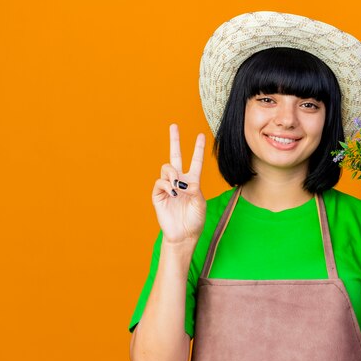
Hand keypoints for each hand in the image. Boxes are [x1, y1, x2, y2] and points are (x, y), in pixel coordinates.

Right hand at [152, 124, 206, 243]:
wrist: (184, 234)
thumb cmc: (195, 220)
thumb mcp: (200, 204)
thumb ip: (195, 190)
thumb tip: (184, 181)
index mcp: (192, 182)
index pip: (195, 161)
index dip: (198, 149)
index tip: (201, 135)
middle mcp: (179, 181)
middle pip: (175, 156)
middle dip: (175, 140)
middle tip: (174, 126)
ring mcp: (168, 187)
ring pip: (166, 168)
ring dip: (172, 173)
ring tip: (177, 186)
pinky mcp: (158, 195)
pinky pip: (160, 182)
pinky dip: (167, 185)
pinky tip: (173, 192)